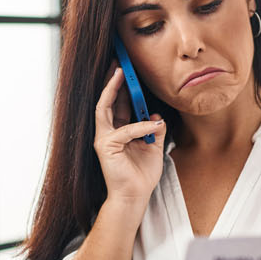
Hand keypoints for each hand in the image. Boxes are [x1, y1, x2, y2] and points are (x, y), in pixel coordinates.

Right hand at [93, 67, 165, 201]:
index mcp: (118, 131)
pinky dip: (141, 125)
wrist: (134, 197)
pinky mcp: (105, 146)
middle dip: (112, 80)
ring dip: (113, 89)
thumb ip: (154, 129)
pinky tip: (155, 123)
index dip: (122, 86)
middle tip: (120, 62)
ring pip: (105, 107)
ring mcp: (104, 138)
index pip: (118, 104)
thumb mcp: (154, 147)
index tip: (128, 70)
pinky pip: (125, 130)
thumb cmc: (141, 175)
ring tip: (121, 74)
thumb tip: (157, 115)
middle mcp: (107, 132)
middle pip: (107, 100)